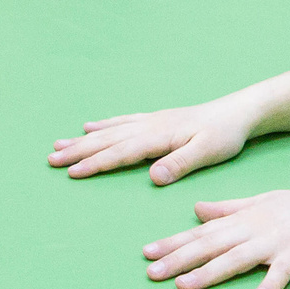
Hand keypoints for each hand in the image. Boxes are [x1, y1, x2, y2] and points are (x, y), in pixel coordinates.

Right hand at [49, 99, 256, 184]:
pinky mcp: (156, 119)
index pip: (120, 152)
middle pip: (106, 140)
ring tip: (59, 145)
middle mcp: (149, 126)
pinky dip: (103, 124)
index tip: (71, 173)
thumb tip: (153, 177)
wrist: (238, 111)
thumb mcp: (208, 152)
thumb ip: (180, 164)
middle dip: (78, 151)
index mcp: (158, 136)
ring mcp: (151, 121)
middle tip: (50, 159)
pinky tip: (90, 126)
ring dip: (83, 139)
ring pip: (109, 130)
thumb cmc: (225, 135)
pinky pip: (122, 121)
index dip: (95, 163)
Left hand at [144, 185, 289, 288]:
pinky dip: (270, 284)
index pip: (202, 232)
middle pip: (211, 245)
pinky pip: (283, 271)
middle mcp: (255, 228)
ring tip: (184, 286)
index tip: (146, 253)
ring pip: (237, 258)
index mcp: (245, 218)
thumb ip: (229, 208)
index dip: (174, 243)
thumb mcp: (262, 201)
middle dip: (179, 259)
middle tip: (151, 273)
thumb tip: (196, 209)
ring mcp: (277, 240)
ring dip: (210, 272)